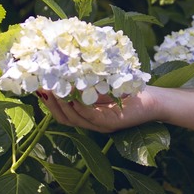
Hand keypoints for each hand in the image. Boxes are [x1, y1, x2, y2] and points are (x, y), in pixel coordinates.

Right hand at [39, 88, 160, 132]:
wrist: (155, 99)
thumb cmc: (130, 89)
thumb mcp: (103, 85)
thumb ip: (86, 82)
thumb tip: (65, 67)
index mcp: (89, 116)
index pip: (63, 113)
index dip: (49, 103)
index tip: (38, 88)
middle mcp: (93, 123)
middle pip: (65, 118)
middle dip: (51, 104)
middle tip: (41, 89)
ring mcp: (102, 125)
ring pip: (75, 119)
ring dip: (62, 105)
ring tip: (53, 91)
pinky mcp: (112, 123)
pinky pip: (91, 116)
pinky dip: (80, 107)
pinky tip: (73, 98)